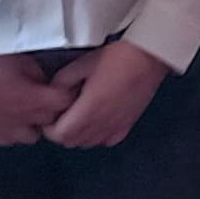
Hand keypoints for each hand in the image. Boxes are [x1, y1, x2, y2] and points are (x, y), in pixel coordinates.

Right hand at [0, 54, 71, 145]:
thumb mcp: (20, 58)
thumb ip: (39, 74)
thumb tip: (47, 83)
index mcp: (32, 101)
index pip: (66, 103)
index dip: (70, 92)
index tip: (67, 83)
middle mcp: (21, 121)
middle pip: (52, 121)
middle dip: (55, 108)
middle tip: (50, 92)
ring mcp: (3, 129)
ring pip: (32, 136)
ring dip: (35, 122)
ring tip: (30, 105)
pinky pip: (9, 139)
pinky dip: (15, 130)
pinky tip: (10, 115)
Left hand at [42, 41, 170, 148]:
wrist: (149, 55)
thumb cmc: (120, 56)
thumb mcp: (83, 63)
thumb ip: (63, 81)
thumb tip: (54, 92)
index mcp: (90, 108)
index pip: (60, 135)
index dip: (50, 128)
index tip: (50, 116)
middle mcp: (103, 122)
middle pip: (73, 142)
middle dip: (63, 131)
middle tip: (62, 114)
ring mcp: (117, 124)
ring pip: (90, 143)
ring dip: (80, 134)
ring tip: (79, 117)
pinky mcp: (129, 123)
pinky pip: (109, 140)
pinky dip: (100, 136)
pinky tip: (99, 121)